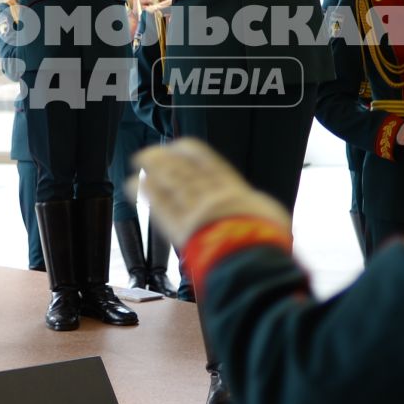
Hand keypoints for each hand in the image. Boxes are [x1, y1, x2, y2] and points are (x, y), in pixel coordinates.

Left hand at [134, 138, 290, 245]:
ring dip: (153, 169)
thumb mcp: (270, 218)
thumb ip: (256, 211)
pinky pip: (159, 206)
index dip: (192, 153)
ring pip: (170, 184)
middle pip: (184, 171)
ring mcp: (194, 210)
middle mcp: (211, 195)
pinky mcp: (179, 228)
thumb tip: (261, 214)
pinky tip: (133, 184)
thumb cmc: (266, 242)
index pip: (210, 164)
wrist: (251, 257)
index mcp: (235, 190)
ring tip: (139, 159)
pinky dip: (145, 193)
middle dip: (166, 160)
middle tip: (150, 151)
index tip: (179, 145)